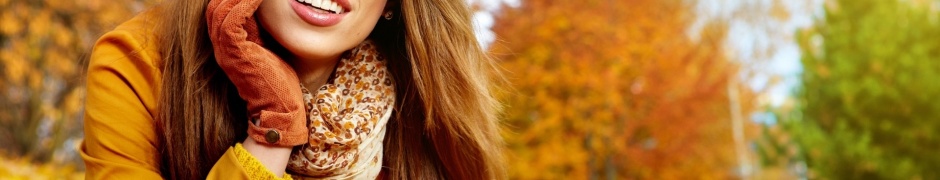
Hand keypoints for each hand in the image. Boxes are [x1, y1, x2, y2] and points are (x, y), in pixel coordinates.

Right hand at [206, 0, 306, 145]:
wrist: (280, 110)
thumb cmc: (279, 83)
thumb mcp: (268, 50)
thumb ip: (260, 31)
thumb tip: (264, 10)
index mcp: (229, 45)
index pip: (222, 11)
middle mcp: (222, 46)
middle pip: (215, 6)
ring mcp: (226, 50)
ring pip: (220, 9)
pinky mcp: (235, 53)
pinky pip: (232, 20)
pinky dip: (244, 3)